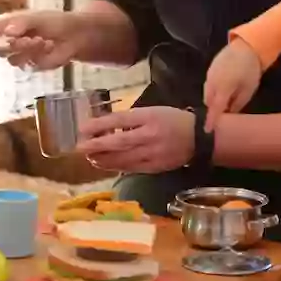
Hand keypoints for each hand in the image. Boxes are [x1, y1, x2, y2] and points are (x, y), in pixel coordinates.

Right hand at [0, 10, 80, 70]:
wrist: (74, 34)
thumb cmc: (53, 21)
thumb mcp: (36, 18)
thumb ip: (21, 24)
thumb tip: (6, 31)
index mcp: (8, 26)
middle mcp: (11, 41)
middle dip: (14, 45)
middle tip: (28, 39)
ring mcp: (20, 55)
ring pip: (13, 59)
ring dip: (27, 51)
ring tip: (42, 41)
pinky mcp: (32, 65)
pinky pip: (28, 65)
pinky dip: (39, 55)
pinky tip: (49, 47)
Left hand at [76, 106, 194, 173]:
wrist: (199, 138)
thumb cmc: (173, 120)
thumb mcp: (152, 111)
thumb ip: (131, 118)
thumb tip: (106, 126)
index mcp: (149, 117)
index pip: (120, 120)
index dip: (100, 124)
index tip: (83, 127)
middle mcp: (150, 135)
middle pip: (119, 141)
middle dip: (98, 145)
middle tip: (80, 147)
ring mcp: (153, 153)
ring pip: (124, 158)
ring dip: (104, 159)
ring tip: (89, 158)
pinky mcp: (156, 167)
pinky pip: (132, 168)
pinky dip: (117, 167)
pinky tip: (105, 165)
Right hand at [202, 38, 262, 131]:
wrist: (246, 46)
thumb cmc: (251, 70)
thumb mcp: (248, 90)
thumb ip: (237, 104)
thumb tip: (229, 113)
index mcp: (222, 89)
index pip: (214, 109)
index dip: (210, 120)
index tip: (207, 131)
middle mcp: (211, 82)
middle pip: (208, 102)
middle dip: (213, 110)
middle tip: (222, 116)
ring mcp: (209, 74)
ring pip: (206, 93)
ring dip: (212, 100)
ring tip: (223, 104)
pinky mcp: (210, 69)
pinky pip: (208, 84)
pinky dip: (212, 91)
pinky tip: (222, 91)